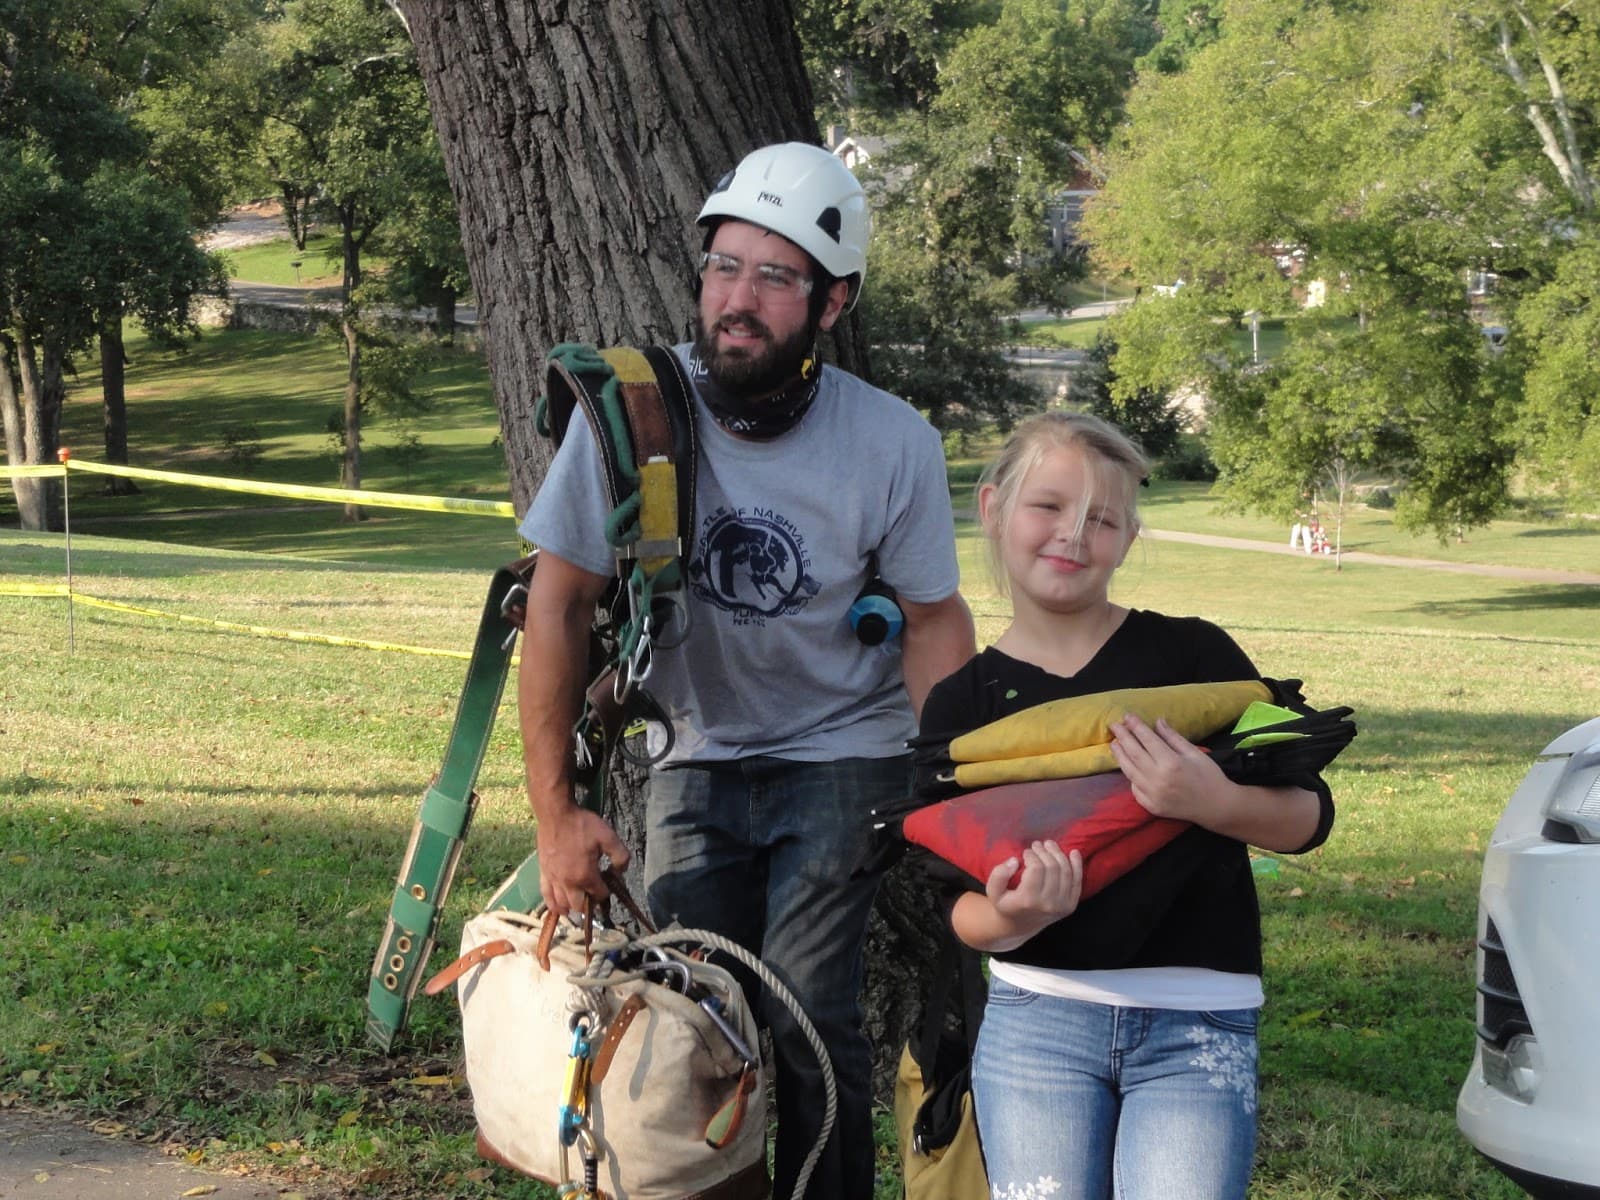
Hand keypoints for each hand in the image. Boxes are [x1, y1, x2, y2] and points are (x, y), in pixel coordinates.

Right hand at [535, 805, 630, 915]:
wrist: (556, 814)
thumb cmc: (583, 824)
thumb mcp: (609, 837)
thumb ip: (621, 857)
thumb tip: (620, 872)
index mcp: (586, 875)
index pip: (599, 895)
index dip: (607, 892)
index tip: (608, 884)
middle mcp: (568, 882)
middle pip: (580, 906)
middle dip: (590, 904)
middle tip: (595, 894)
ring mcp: (553, 879)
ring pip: (562, 905)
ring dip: (572, 907)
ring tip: (579, 902)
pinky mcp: (543, 873)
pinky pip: (546, 896)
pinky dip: (553, 905)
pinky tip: (559, 909)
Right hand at [984, 840, 1082, 936]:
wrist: (1017, 926)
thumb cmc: (1005, 905)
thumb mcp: (992, 891)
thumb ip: (998, 875)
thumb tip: (1014, 860)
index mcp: (1028, 900)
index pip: (1036, 868)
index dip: (1032, 855)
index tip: (1026, 852)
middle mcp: (1048, 904)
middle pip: (1052, 867)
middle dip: (1045, 851)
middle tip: (1037, 844)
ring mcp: (1062, 906)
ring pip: (1065, 872)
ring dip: (1058, 854)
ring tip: (1049, 845)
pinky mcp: (1070, 906)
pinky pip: (1077, 882)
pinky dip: (1077, 865)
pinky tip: (1073, 852)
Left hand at [1108, 713, 1229, 820]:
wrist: (1217, 807)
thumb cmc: (1209, 776)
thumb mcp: (1194, 753)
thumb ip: (1173, 737)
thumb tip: (1157, 721)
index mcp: (1171, 763)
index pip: (1147, 740)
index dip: (1136, 727)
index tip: (1127, 716)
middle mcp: (1158, 779)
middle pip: (1134, 754)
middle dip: (1122, 737)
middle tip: (1114, 725)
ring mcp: (1152, 794)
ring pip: (1129, 771)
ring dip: (1120, 755)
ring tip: (1114, 743)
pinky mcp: (1151, 806)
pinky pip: (1134, 788)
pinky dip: (1129, 775)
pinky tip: (1127, 765)